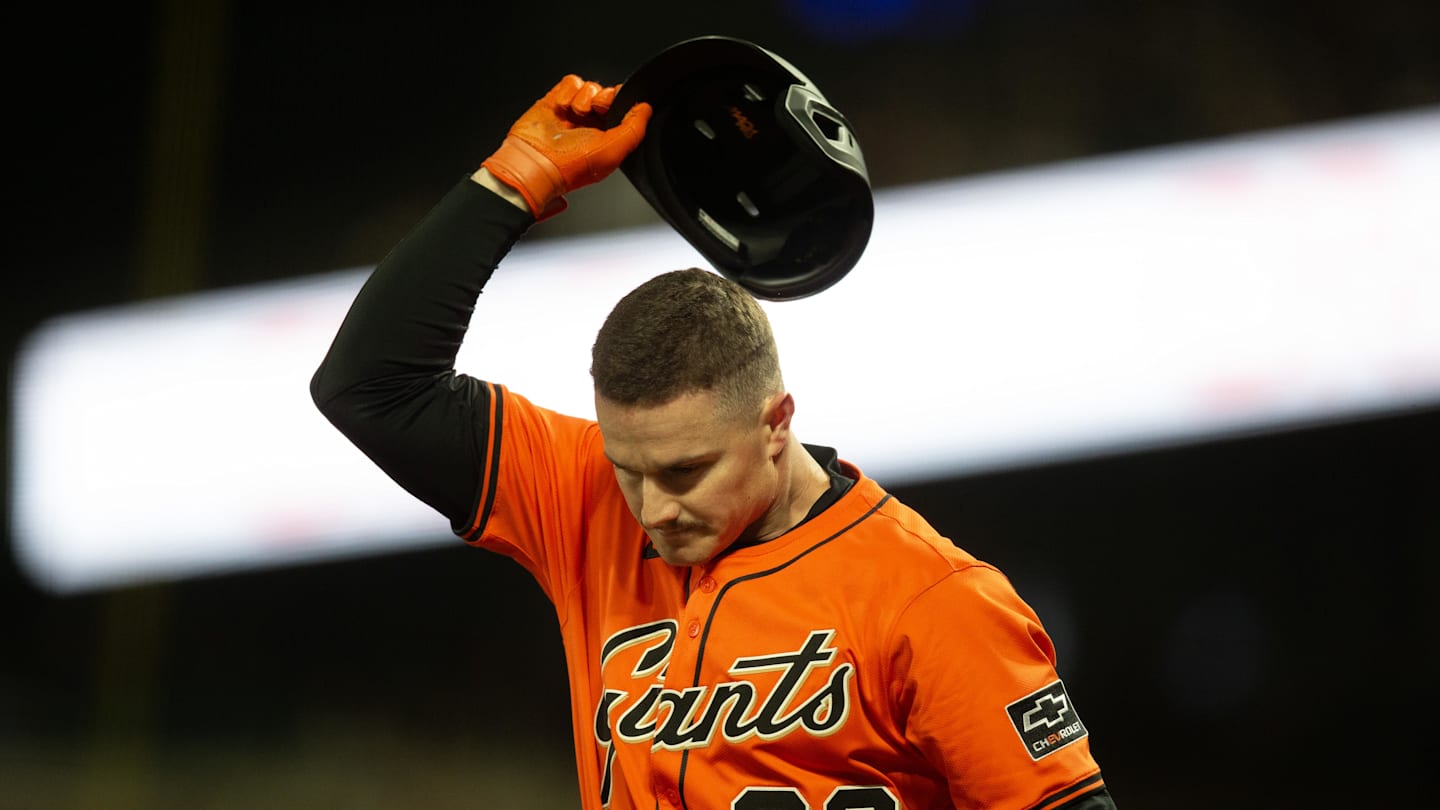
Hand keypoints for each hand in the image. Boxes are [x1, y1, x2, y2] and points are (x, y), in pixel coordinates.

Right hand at [480, 74, 651, 218]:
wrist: (534, 161)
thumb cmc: (570, 166)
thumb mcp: (613, 151)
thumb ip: (635, 128)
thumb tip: (646, 108)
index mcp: (608, 137)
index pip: (623, 109)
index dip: (622, 103)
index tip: (615, 107)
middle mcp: (591, 124)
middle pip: (607, 94)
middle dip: (603, 98)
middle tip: (595, 110)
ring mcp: (572, 112)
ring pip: (589, 86)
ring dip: (583, 98)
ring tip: (574, 115)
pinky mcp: (554, 101)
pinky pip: (570, 82)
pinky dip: (567, 92)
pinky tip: (562, 109)